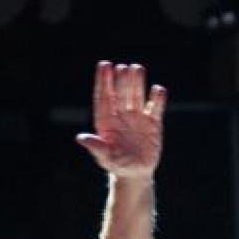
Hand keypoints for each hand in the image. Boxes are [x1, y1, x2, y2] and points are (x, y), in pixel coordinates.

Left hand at [76, 61, 165, 178]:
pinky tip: (158, 90)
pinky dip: (157, 99)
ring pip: (136, 95)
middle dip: (121, 80)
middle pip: (121, 93)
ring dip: (137, 82)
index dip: (104, 81)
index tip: (104, 65)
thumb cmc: (116, 164)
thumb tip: (81, 138)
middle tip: (123, 67)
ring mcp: (137, 117)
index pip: (104, 96)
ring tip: (137, 68)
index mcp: (106, 120)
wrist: (135, 173)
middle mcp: (121, 115)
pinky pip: (155, 108)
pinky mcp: (152, 124)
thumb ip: (95, 147)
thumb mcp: (104, 158)